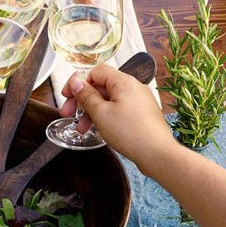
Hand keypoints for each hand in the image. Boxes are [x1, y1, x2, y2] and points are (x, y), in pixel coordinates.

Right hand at [60, 64, 174, 167]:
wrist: (158, 154)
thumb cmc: (132, 133)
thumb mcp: (101, 113)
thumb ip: (86, 96)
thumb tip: (76, 82)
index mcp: (124, 82)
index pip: (95, 72)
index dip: (78, 82)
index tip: (67, 95)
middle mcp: (133, 87)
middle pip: (101, 86)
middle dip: (82, 100)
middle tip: (68, 113)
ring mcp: (139, 101)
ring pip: (109, 100)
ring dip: (92, 112)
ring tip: (82, 129)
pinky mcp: (142, 115)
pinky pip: (119, 110)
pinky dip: (106, 117)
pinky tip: (98, 130)